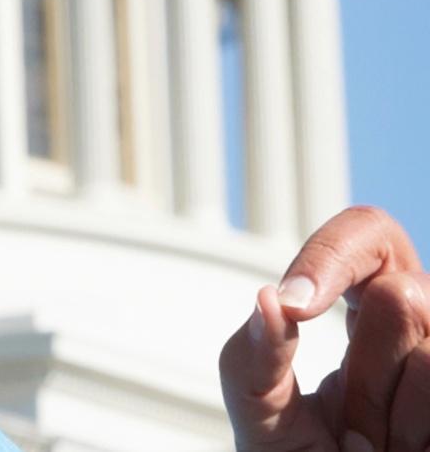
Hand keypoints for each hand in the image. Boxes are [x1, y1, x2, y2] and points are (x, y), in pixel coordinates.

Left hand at [219, 206, 429, 451]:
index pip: (369, 234)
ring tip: (378, 445)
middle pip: (404, 294)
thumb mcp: (261, 417)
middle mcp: (426, 330)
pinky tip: (402, 449)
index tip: (297, 301)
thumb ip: (252, 358)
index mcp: (371, 312)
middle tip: (354, 420)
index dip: (334, 256)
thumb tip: (268, 301)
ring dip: (390, 413)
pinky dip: (413, 431)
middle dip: (366, 367)